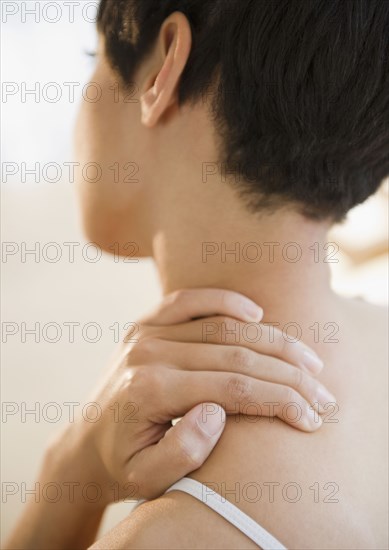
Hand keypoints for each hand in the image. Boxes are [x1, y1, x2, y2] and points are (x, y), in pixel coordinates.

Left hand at [59, 288, 331, 503]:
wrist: (84, 443)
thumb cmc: (121, 465)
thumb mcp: (147, 478)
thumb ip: (183, 451)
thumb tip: (217, 410)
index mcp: (150, 391)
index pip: (232, 388)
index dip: (279, 399)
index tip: (311, 414)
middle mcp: (148, 353)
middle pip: (235, 354)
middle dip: (287, 372)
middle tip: (322, 388)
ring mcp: (146, 333)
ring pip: (222, 326)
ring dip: (270, 339)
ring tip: (306, 357)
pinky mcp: (146, 324)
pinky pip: (188, 300)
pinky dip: (226, 300)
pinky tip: (257, 312)